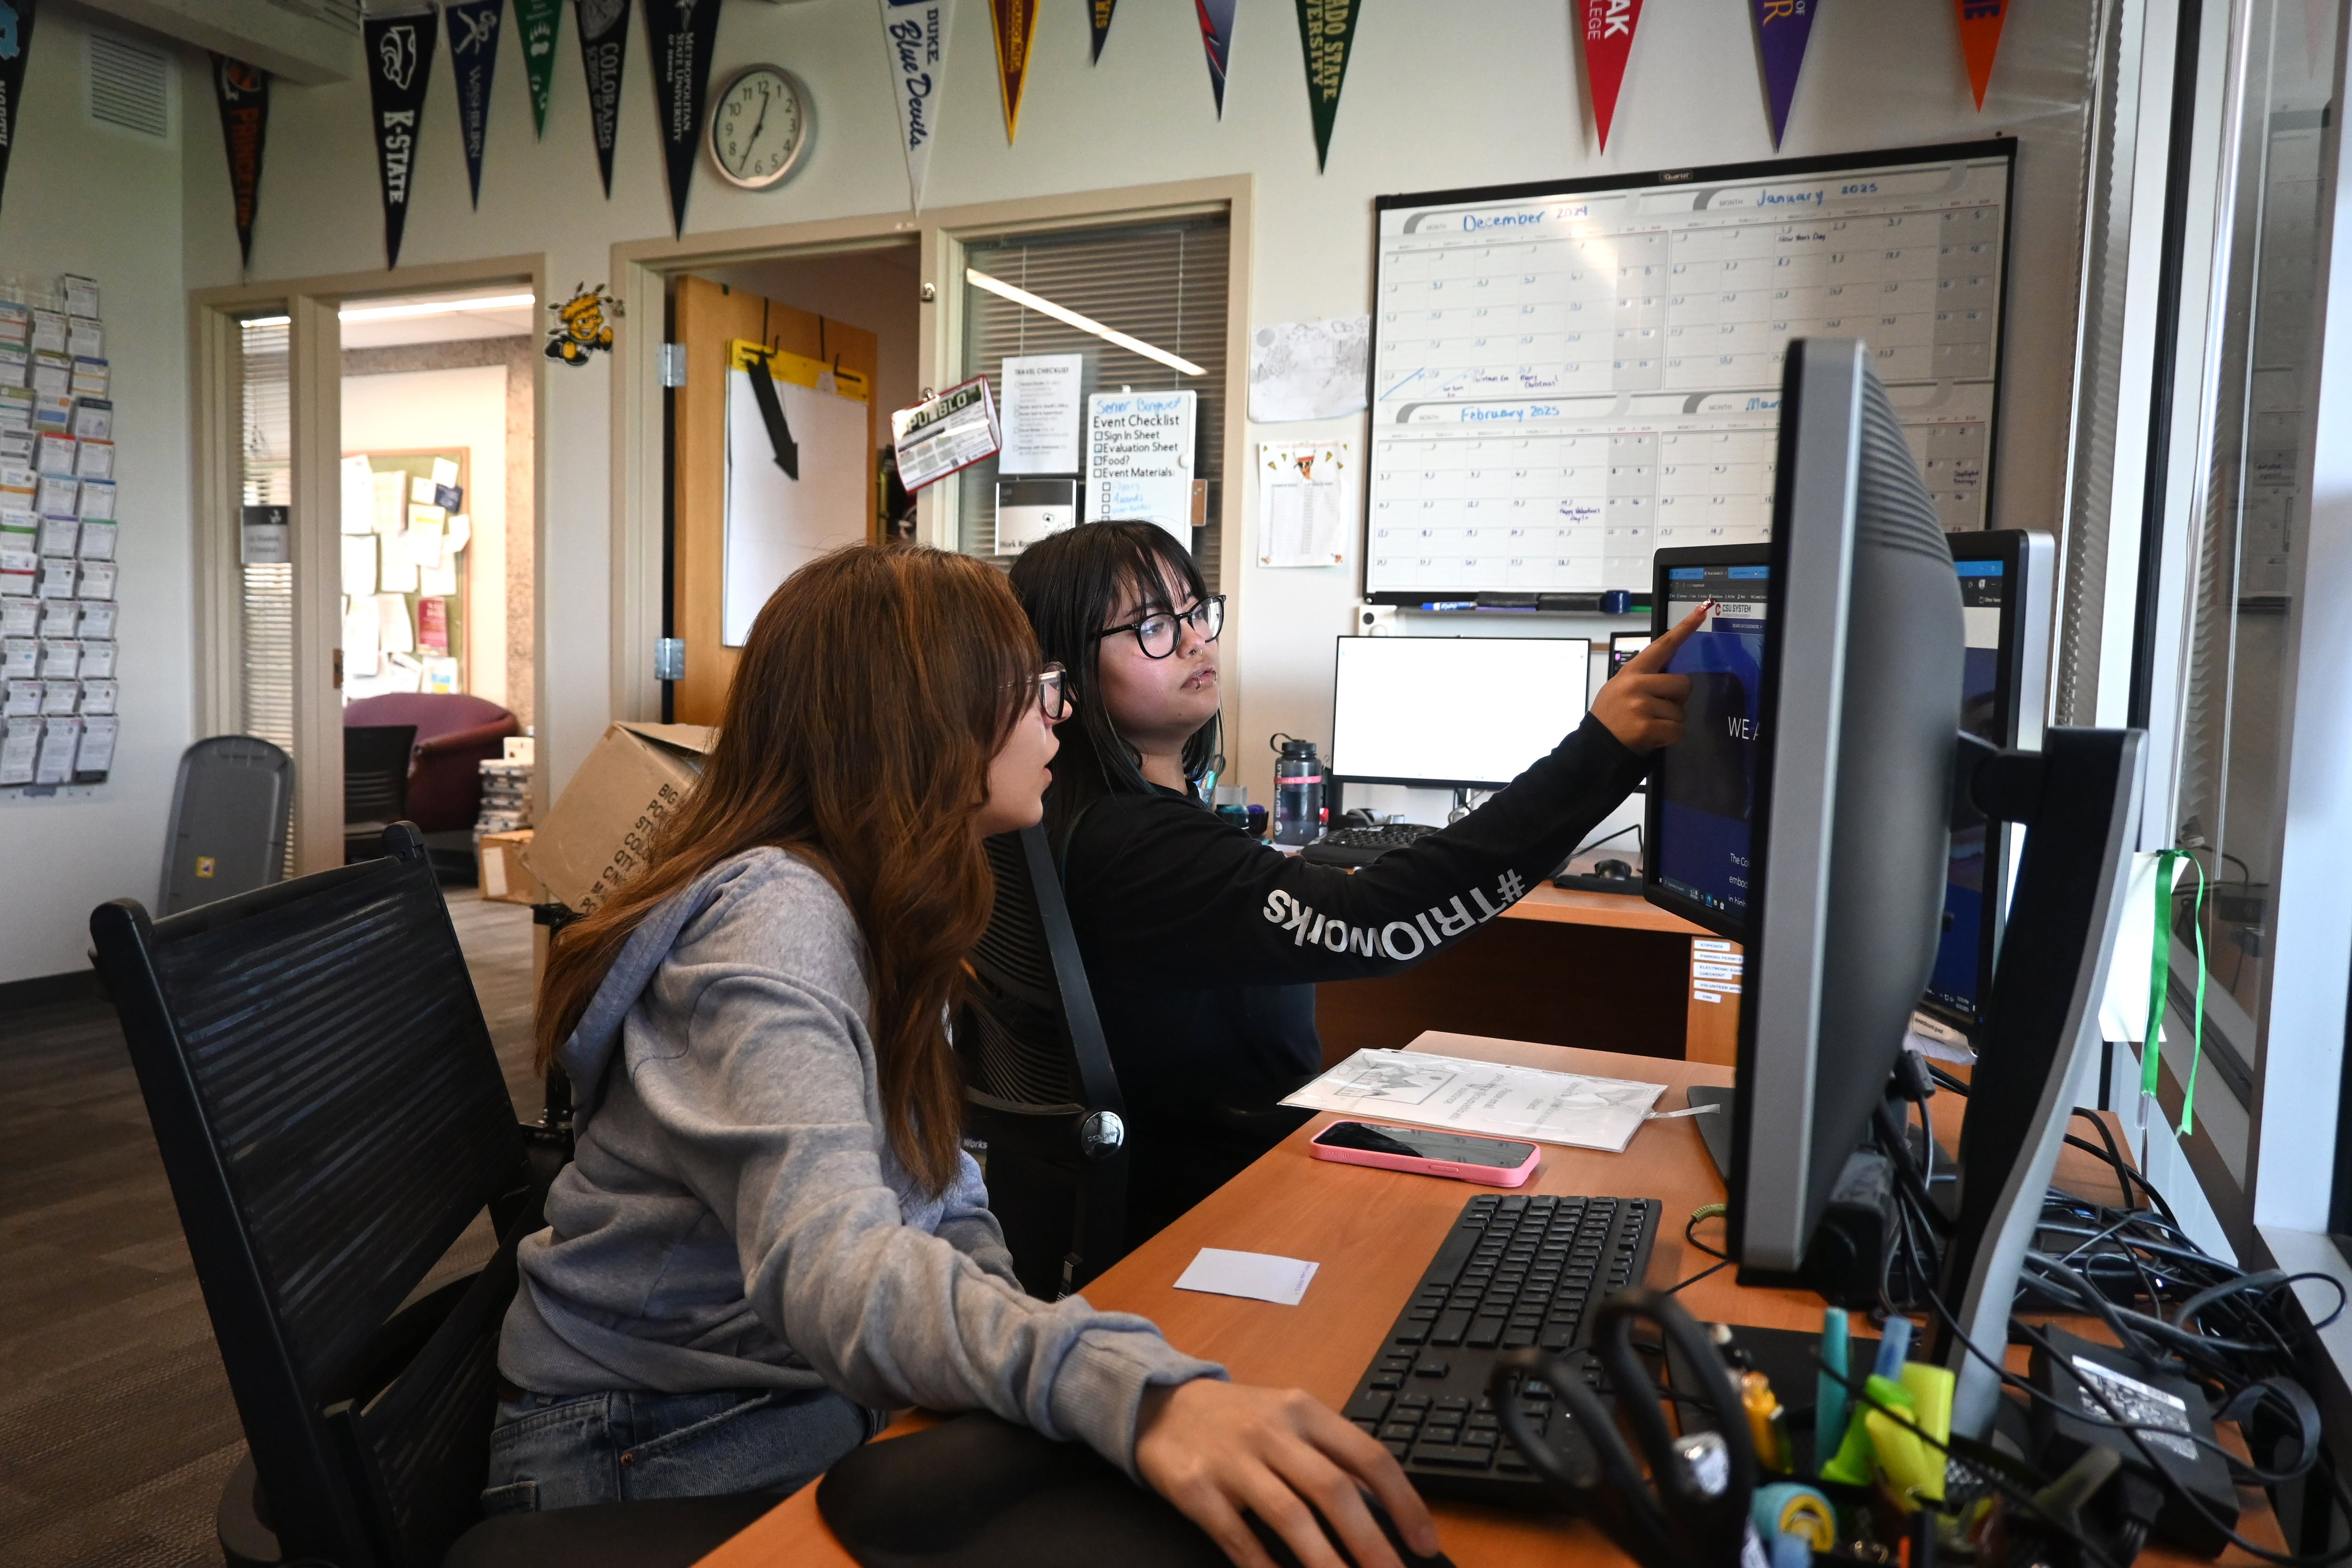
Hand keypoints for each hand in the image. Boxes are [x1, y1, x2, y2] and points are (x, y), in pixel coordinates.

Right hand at [1134, 1379, 1439, 1567]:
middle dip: (1371, 1544)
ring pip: (1291, 1517)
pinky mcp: (1197, 1488)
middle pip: (1333, 1490)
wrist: (1161, 1407)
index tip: (1425, 1544)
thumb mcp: (1289, 1421)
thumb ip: (1330, 1458)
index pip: (1369, 1456)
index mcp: (1305, 1411)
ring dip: (1326, 1564)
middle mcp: (1272, 1430)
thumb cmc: (1239, 1421)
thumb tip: (1384, 1515)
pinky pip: (1239, 1538)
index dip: (1404, 1503)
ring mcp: (1233, 1459)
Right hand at [1591, 601, 1708, 753]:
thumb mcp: (1621, 689)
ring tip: (1649, 726)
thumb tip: (1675, 679)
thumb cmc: (1611, 718)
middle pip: (1683, 684)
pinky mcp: (1646, 726)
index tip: (1702, 611)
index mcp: (1632, 671)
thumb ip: (1645, 679)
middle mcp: (1636, 684)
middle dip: (1677, 701)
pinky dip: (1670, 737)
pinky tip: (1652, 737)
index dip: (1684, 629)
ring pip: (1681, 711)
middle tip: (1657, 711)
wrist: (1595, 748)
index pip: (1663, 645)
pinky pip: (1677, 730)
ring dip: (1671, 722)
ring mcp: (1640, 705)